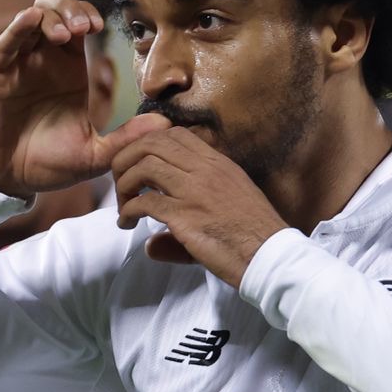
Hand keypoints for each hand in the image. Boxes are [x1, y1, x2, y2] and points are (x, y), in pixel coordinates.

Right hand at [0, 0, 167, 197]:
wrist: (9, 180)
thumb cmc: (50, 163)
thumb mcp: (95, 152)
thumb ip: (127, 137)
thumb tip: (166, 124)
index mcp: (72, 70)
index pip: (85, 26)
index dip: (94, 19)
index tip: (105, 32)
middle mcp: (46, 59)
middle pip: (60, 10)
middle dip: (75, 8)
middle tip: (88, 25)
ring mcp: (20, 63)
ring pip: (35, 17)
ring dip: (53, 15)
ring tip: (67, 33)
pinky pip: (6, 42)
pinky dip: (19, 26)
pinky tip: (31, 19)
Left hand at [112, 127, 288, 285]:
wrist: (271, 256)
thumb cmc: (253, 236)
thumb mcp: (228, 207)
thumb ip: (191, 211)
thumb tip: (151, 243)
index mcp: (217, 163)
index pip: (174, 135)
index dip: (146, 145)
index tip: (136, 164)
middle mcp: (205, 170)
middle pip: (151, 144)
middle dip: (126, 159)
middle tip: (121, 182)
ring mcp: (195, 191)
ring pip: (143, 168)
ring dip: (124, 185)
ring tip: (122, 205)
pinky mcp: (186, 216)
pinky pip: (144, 202)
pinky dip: (128, 211)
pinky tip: (127, 223)